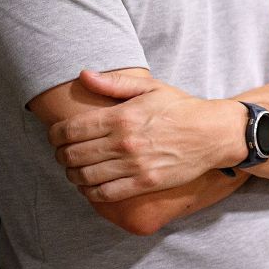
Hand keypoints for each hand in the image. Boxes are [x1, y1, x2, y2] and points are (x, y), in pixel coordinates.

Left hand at [52, 70, 243, 201]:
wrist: (214, 133)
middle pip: (72, 154)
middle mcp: (124, 142)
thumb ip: (114, 83)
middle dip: (60, 155)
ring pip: (84, 176)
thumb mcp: (151, 88)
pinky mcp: (144, 183)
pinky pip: (105, 194)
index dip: (54, 135)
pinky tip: (90, 185)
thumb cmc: (181, 108)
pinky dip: (90, 192)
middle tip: (63, 153)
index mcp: (122, 116)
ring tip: (75, 169)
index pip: (70, 129)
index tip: (56, 136)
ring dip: (72, 174)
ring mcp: (134, 165)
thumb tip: (83, 74)